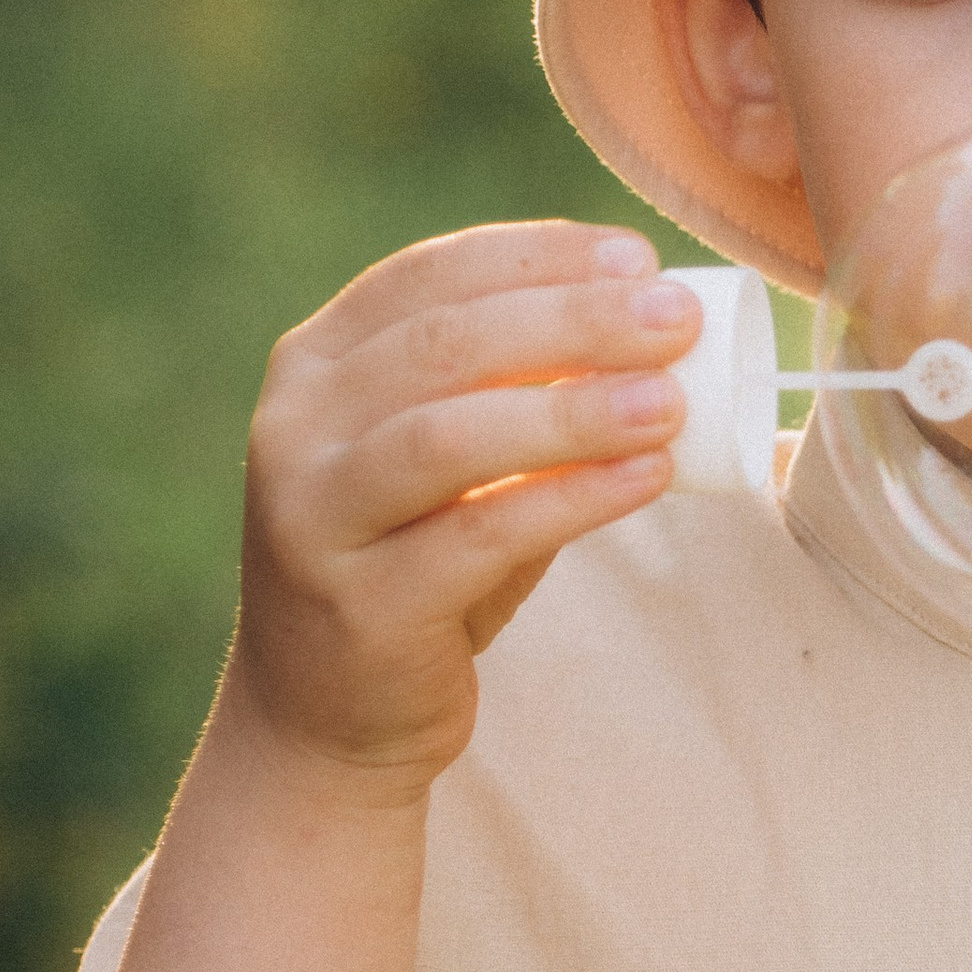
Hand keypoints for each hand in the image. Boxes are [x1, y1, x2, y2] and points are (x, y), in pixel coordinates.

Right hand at [229, 220, 699, 791]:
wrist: (327, 715)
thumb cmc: (416, 565)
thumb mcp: (454, 463)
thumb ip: (519, 394)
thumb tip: (655, 332)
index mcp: (316, 363)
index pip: (429, 276)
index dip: (537, 257)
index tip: (637, 260)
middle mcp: (296, 426)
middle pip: (444, 344)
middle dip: (572, 321)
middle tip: (675, 316)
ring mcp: (315, 515)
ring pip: (451, 437)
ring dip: (573, 411)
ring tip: (670, 401)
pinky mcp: (361, 603)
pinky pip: (480, 535)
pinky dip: (571, 499)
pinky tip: (645, 477)